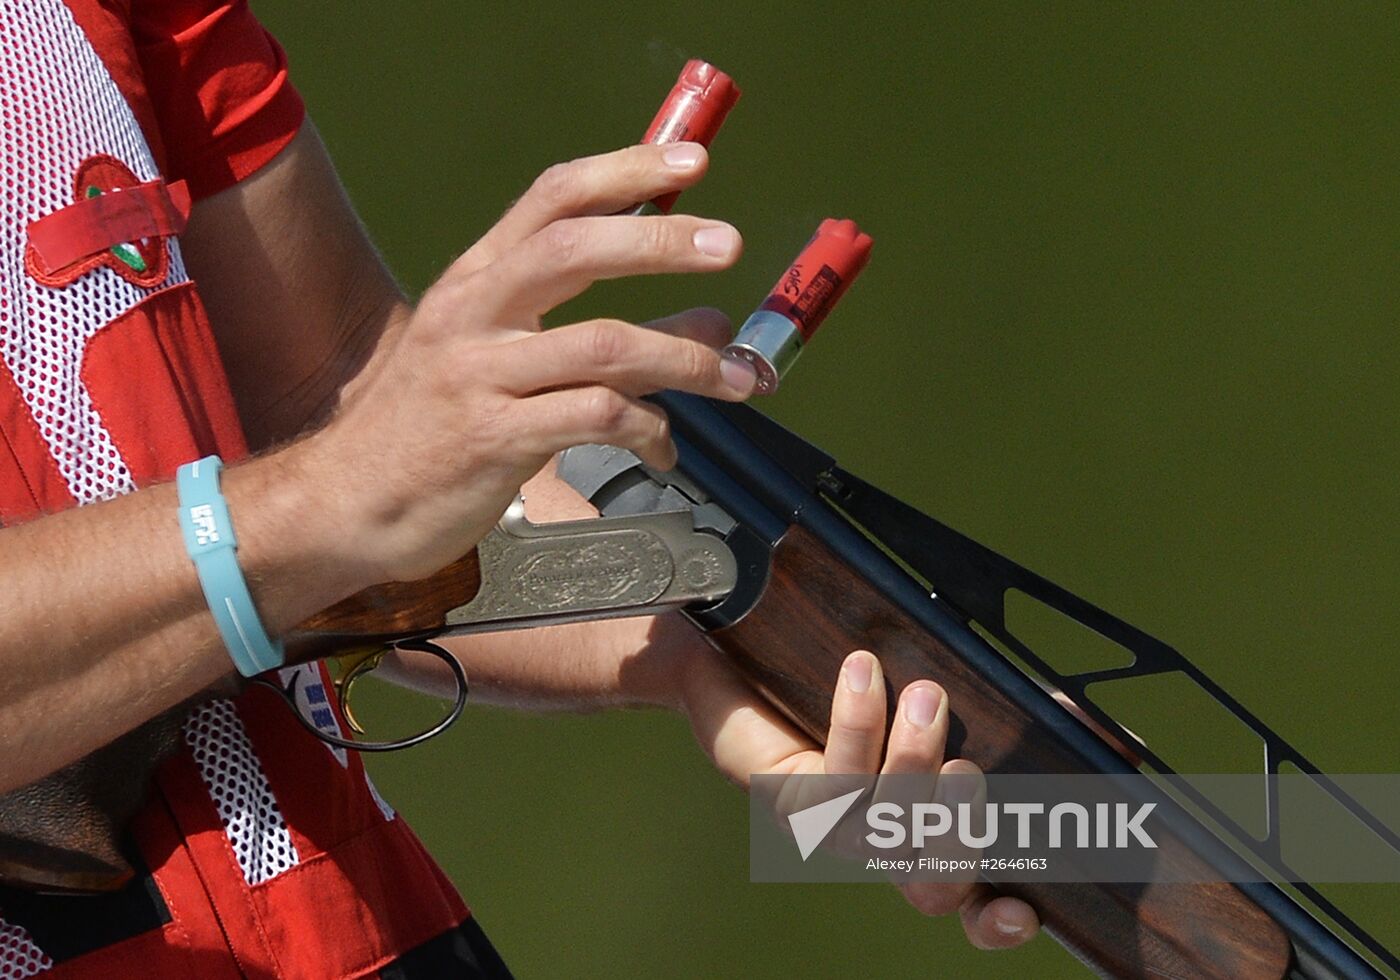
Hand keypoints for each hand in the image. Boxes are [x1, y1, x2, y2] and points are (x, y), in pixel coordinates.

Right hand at [302, 143, 756, 583]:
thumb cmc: (432, 427)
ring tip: (737, 380)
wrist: (349, 502)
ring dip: (686, 358)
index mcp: (475, 280)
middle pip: (575, 249)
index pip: (552, 198)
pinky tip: (666, 447)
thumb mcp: (495, 359)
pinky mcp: (491, 440)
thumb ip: (592, 334)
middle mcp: (473, 314)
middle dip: (660, 239)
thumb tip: (707, 322)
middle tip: (726, 243)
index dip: (626, 170)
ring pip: (605, 345)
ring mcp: (479, 376)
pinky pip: (596, 420)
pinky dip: (650, 430)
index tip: (692, 160)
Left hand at [682, 648, 1040, 949]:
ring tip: (926, 697)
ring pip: (883, 827)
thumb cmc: (857, 686)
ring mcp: (836, 831)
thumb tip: (1076, 714)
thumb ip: (1009, 711)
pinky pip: (831, 776)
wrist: (745, 664)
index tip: (1024, 912)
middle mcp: (885, 848)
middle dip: (958, 834)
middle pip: (932, 886)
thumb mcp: (943, 696)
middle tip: (966, 770)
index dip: (999, 921)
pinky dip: (857, 722)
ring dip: (911, 761)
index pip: (975, 903)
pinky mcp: (791, 801)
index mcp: (932, 836)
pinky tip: (862, 672)